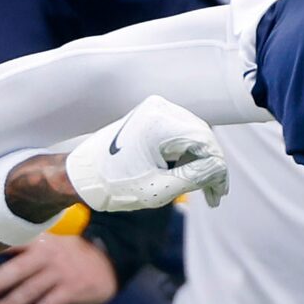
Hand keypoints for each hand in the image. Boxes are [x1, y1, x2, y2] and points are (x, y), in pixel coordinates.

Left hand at [0, 234, 118, 303]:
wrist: (108, 262)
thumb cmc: (68, 256)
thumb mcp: (49, 244)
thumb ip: (25, 250)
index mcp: (38, 240)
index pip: (9, 244)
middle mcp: (48, 254)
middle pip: (16, 269)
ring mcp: (60, 272)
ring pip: (30, 290)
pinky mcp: (72, 289)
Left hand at [63, 96, 226, 213]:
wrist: (83, 176)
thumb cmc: (114, 184)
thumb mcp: (159, 188)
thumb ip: (195, 177)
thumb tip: (221, 170)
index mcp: (159, 122)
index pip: (205, 142)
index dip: (218, 170)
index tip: (219, 194)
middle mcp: (160, 108)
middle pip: (203, 137)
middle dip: (211, 166)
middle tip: (214, 195)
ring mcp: (155, 111)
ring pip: (194, 136)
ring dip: (201, 162)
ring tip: (204, 190)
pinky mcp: (152, 118)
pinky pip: (181, 135)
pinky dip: (187, 155)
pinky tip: (189, 175)